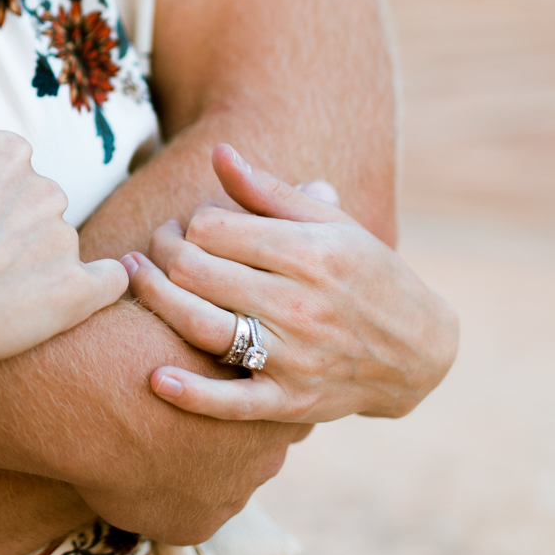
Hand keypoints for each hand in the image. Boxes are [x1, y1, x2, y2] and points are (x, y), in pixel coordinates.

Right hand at [0, 125, 128, 372]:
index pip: (6, 171)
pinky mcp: (74, 293)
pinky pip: (107, 282)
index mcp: (7, 150)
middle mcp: (44, 187)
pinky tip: (82, 292)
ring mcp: (62, 240)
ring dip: (33, 263)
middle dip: (7, 230)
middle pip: (35, 205)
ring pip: (57, 244)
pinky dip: (98, 285)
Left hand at [122, 145, 457, 423]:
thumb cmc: (367, 273)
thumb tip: (219, 154)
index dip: (189, 222)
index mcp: (310, 253)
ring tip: (135, 279)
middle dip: (162, 251)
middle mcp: (301, 304)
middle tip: (153, 246)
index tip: (188, 226)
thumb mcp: (331, 225)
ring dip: (156, 300)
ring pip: (201, 326)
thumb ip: (268, 192)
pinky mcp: (292, 401)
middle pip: (196, 272)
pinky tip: (156, 378)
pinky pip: (233, 401)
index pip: (213, 228)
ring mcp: (296, 356)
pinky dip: (192, 393)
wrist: (418, 348)